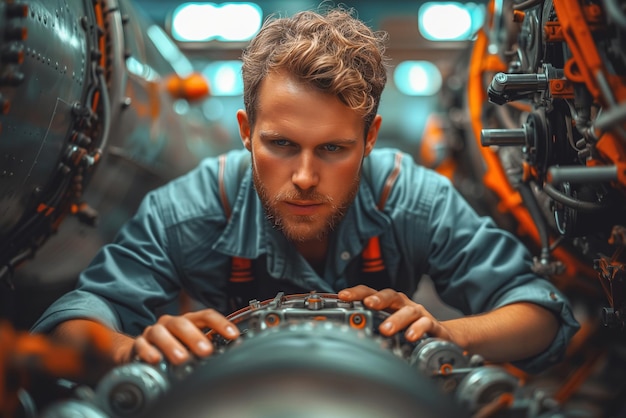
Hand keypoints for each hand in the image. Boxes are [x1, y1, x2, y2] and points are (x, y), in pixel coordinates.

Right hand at [131, 309, 239, 364]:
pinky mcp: (139, 344)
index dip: (220, 324)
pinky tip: (156, 360)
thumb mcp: (192, 347)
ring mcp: (154, 332)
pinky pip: (141, 345)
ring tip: (182, 359)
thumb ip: (207, 347)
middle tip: (206, 351)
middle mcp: (171, 323)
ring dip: (172, 345)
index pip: (206, 316)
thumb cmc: (173, 348)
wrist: (143, 353)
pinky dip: (148, 352)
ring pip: (161, 333)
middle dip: (195, 337)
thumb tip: (228, 355)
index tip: (233, 335)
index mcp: (188, 321)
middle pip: (183, 324)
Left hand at [338, 285, 454, 343]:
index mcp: (389, 304)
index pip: (371, 293)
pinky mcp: (433, 326)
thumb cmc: (409, 329)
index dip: (357, 293)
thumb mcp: (388, 326)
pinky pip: (426, 324)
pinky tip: (410, 336)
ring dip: (396, 319)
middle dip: (378, 299)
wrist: (441, 336)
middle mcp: (403, 305)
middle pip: (390, 296)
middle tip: (367, 304)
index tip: (342, 296)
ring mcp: (419, 314)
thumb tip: (343, 330)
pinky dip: (418, 329)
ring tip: (385, 330)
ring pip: (408, 311)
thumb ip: (369, 325)